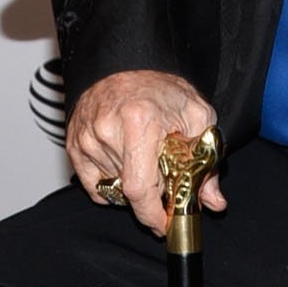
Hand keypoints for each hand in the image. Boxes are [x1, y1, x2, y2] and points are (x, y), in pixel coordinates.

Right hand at [66, 69, 225, 236]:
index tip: (165, 224)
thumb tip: (212, 202)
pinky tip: (125, 165)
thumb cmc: (162, 88)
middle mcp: (107, 131)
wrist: (127, 62)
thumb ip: (207, 162)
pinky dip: (111, 184)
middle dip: (151, 196)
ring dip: (133, 185)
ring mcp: (87, 139)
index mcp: (139, 123)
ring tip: (146, 159)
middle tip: (165, 180)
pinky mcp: (75, 143)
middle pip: (129, 191)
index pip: (141, 189)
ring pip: (113, 188)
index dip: (153, 215)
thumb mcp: (197, 117)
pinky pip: (94, 184)